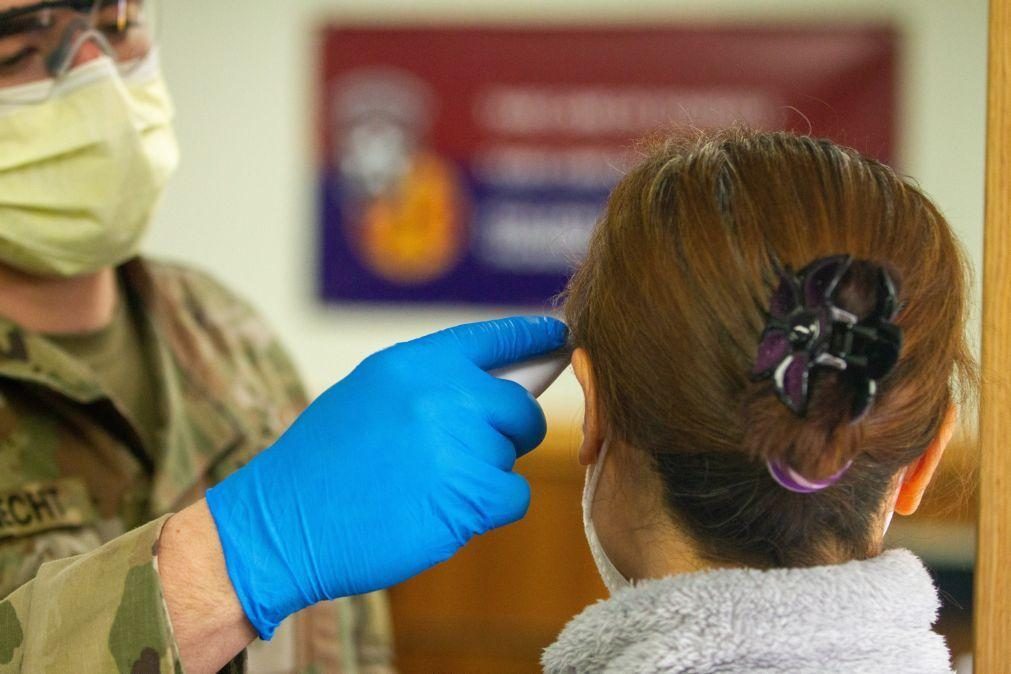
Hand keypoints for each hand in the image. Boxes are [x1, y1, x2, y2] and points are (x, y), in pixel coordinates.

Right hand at [205, 316, 567, 639]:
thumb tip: (487, 390)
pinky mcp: (469, 496)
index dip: (532, 337)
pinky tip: (444, 512)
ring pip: (510, 456)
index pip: (494, 338)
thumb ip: (427, 385)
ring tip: (427, 487)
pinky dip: (489, 509)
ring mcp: (459, 444)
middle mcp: (444, 394)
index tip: (561, 339)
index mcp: (414, 363)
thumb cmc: (318, 466)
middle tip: (468, 455)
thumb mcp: (366, 396)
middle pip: (520, 407)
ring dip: (484, 475)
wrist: (280, 524)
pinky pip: (513, 496)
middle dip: (508, 432)